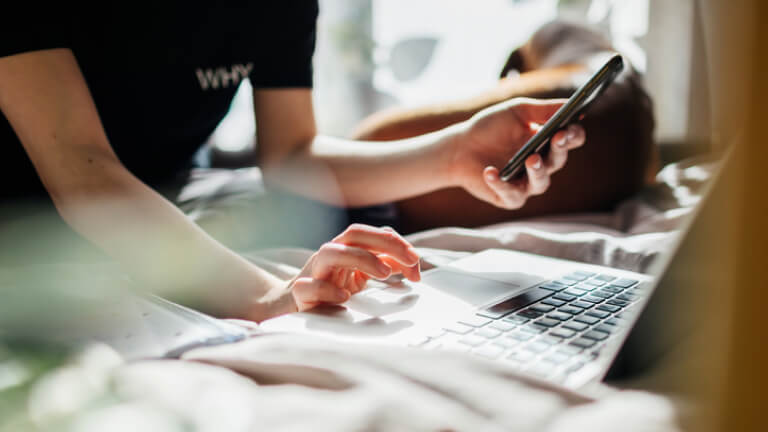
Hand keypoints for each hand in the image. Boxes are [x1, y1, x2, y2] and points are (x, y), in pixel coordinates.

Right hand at [289, 224, 420, 311]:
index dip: (395, 243)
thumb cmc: (331, 287)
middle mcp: (329, 255)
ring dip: (360, 258)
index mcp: (344, 248)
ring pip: (330, 253)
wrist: (293, 306)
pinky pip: (308, 286)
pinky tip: (344, 296)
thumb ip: (384, 265)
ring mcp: (313, 272)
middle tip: (411, 260)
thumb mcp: (360, 275)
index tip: (416, 260)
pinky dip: (326, 289)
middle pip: (354, 235)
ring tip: (384, 273)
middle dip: (385, 243)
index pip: (370, 234)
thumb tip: (412, 265)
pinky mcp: (300, 294)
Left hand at [449, 98, 585, 209]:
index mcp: (547, 142)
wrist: (460, 148)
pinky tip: (490, 171)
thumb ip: (543, 109)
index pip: (571, 139)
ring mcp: (526, 183)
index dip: (573, 134)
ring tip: (531, 158)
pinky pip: (511, 194)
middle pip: (559, 160)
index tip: (569, 127)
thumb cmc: (490, 128)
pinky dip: (500, 183)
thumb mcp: (516, 112)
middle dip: (560, 149)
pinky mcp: (509, 198)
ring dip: (538, 171)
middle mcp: (542, 165)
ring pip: (541, 182)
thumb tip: (570, 103)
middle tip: (558, 137)